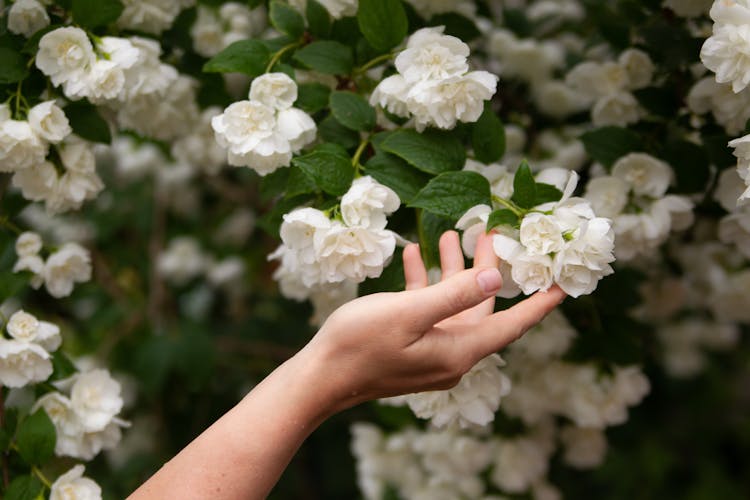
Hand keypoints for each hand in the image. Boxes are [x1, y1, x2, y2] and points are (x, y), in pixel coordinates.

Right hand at [299, 230, 565, 412]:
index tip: (564, 284)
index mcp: (459, 350)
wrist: (319, 378)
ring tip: (450, 234)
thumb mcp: (408, 313)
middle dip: (488, 269)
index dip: (540, 304)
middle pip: (482, 307)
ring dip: (452, 271)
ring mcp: (431, 352)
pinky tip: (414, 255)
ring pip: (454, 305)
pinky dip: (426, 285)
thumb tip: (496, 279)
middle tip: (491, 232)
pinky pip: (428, 312)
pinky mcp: (411, 348)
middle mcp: (452, 355)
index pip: (512, 325)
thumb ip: (454, 295)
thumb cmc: (359, 344)